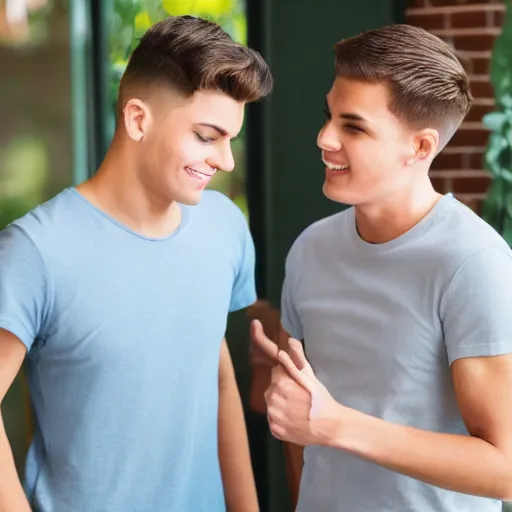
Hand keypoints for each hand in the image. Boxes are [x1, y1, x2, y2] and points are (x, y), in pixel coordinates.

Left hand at [251, 320, 345, 446]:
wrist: (330, 428)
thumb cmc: (322, 400)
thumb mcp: (311, 377)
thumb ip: (297, 358)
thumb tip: (289, 341)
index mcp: (281, 382)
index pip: (273, 365)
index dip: (270, 353)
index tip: (261, 335)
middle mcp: (273, 398)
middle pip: (273, 386)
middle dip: (283, 387)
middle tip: (299, 395)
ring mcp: (273, 415)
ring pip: (272, 403)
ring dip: (281, 403)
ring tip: (298, 408)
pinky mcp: (274, 429)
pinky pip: (273, 419)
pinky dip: (281, 418)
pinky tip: (294, 419)